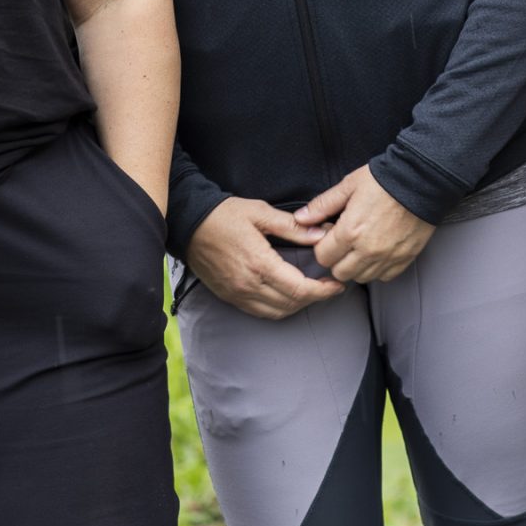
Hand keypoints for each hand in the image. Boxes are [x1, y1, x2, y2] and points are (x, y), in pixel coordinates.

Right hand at [188, 199, 347, 319]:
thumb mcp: (260, 213)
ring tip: (311, 291)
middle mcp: (248, 284)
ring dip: (298, 305)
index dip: (323, 291)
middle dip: (315, 298)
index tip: (337, 284)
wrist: (188, 223)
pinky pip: (260, 312)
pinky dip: (280, 308)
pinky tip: (288, 295)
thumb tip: (321, 235)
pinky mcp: (230, 297)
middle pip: (291, 304)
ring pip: (277, 312)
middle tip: (329, 286)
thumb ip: (293, 227)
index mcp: (259, 263)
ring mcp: (238, 294)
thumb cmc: (224, 215)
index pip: (299, 289)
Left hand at [297, 165, 435, 284]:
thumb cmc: (383, 180)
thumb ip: (322, 205)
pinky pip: (384, 277)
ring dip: (357, 266)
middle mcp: (367, 250)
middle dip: (337, 260)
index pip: (323, 257)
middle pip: (340, 273)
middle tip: (344, 243)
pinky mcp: (404, 259)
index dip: (323, 247)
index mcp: (350, 232)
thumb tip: (300, 218)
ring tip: (361, 246)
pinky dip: (378, 269)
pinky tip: (378, 252)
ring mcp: (387, 257)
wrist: (422, 180)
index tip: (330, 235)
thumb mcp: (348, 186)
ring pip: (361, 277)